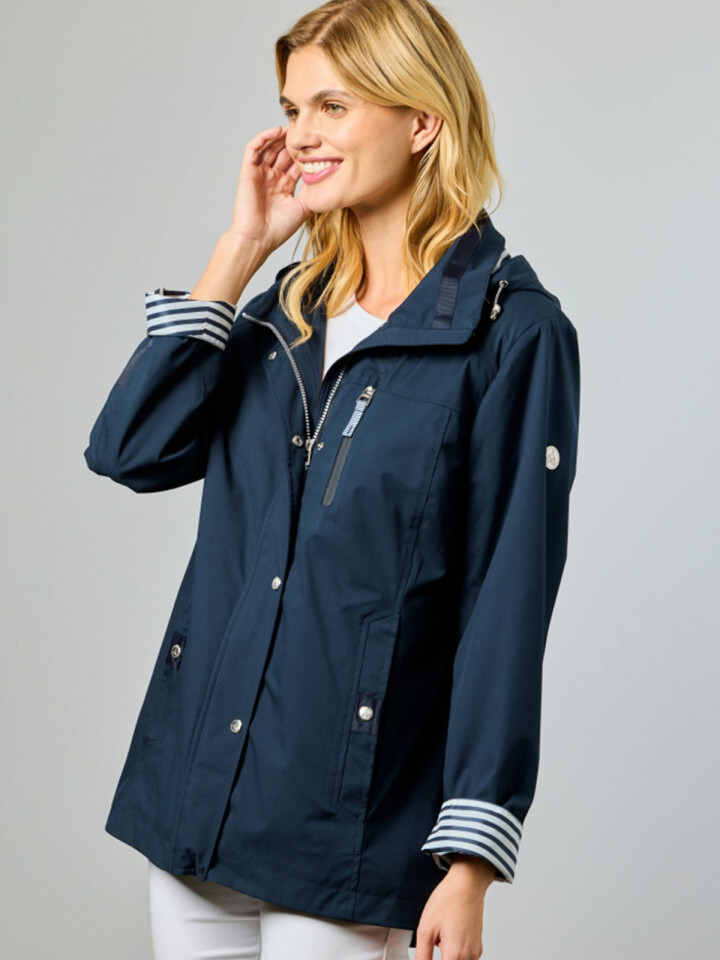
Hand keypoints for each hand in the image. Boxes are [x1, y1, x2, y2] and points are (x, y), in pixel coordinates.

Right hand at [226, 125, 308, 254]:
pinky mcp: (247, 171)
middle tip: (306, 128)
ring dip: (280, 136)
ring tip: (293, 126)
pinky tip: (276, 131)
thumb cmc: (278, 229)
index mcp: (283, 187)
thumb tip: (324, 172)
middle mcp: (271, 178)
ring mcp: (259, 174)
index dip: (305, 152)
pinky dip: (263, 137)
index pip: (294, 163)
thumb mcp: (303, 207)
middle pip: (282, 153)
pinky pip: (253, 148)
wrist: (258, 239)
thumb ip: (311, 189)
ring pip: (269, 147)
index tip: (318, 142)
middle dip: (293, 141)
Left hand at [414, 857, 494, 959]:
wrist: (467, 883)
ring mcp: (476, 952)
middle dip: (440, 958)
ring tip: (440, 938)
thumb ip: (422, 955)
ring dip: (448, 957)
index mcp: (455, 954)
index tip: (426, 954)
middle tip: (433, 944)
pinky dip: (455, 953)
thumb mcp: (426, 929)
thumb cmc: (448, 900)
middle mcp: (469, 957)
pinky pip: (465, 958)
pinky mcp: (478, 946)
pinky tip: (448, 936)